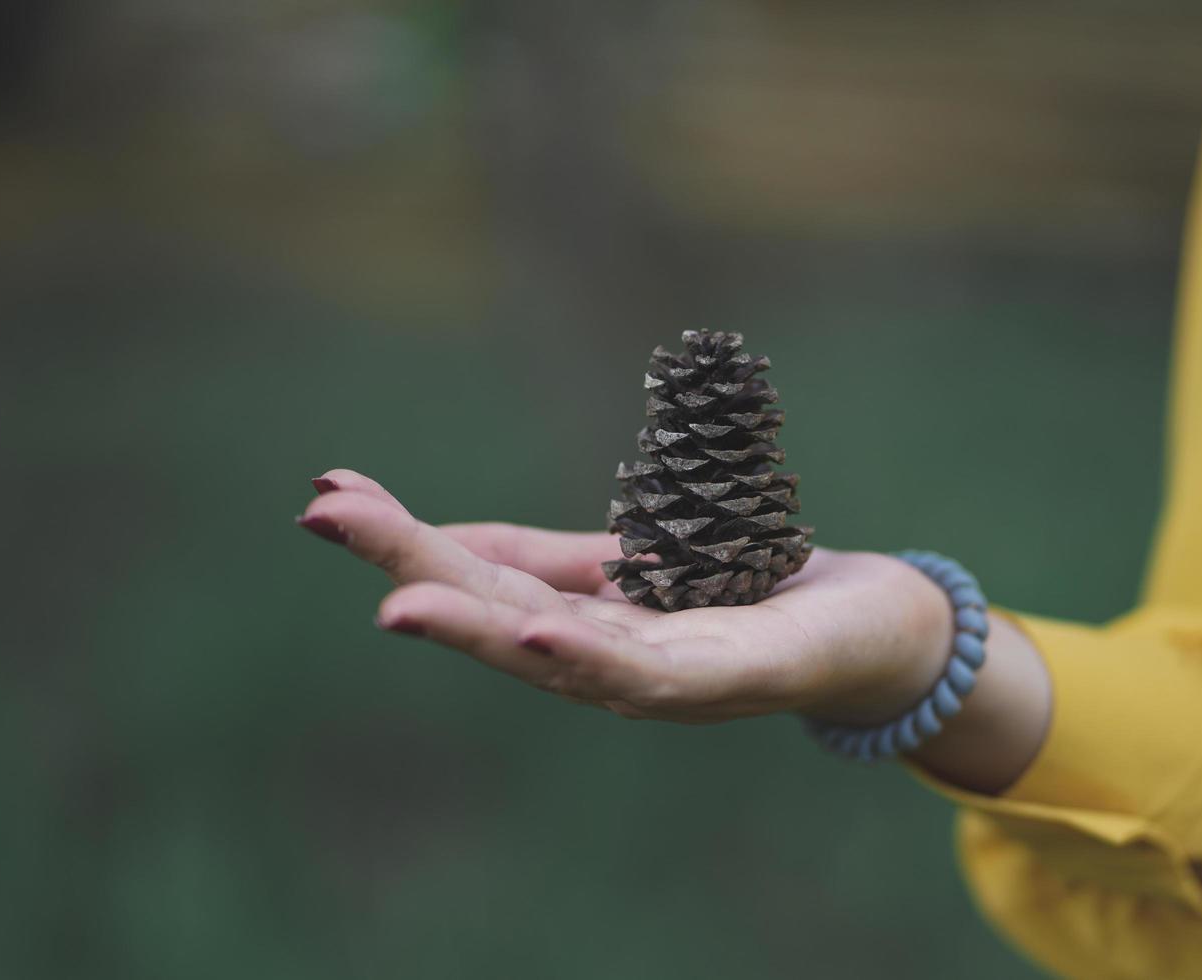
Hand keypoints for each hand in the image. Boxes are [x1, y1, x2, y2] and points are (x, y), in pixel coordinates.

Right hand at [296, 468, 953, 724]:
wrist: (876, 628)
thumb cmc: (753, 591)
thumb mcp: (636, 563)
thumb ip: (552, 561)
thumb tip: (448, 539)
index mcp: (584, 626)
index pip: (480, 577)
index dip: (405, 538)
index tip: (328, 487)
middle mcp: (610, 665)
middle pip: (499, 615)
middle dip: (412, 568)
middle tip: (325, 515)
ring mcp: (666, 683)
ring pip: (556, 656)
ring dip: (474, 627)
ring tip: (399, 598)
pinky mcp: (734, 680)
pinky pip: (652, 674)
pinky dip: (588, 658)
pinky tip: (536, 633)